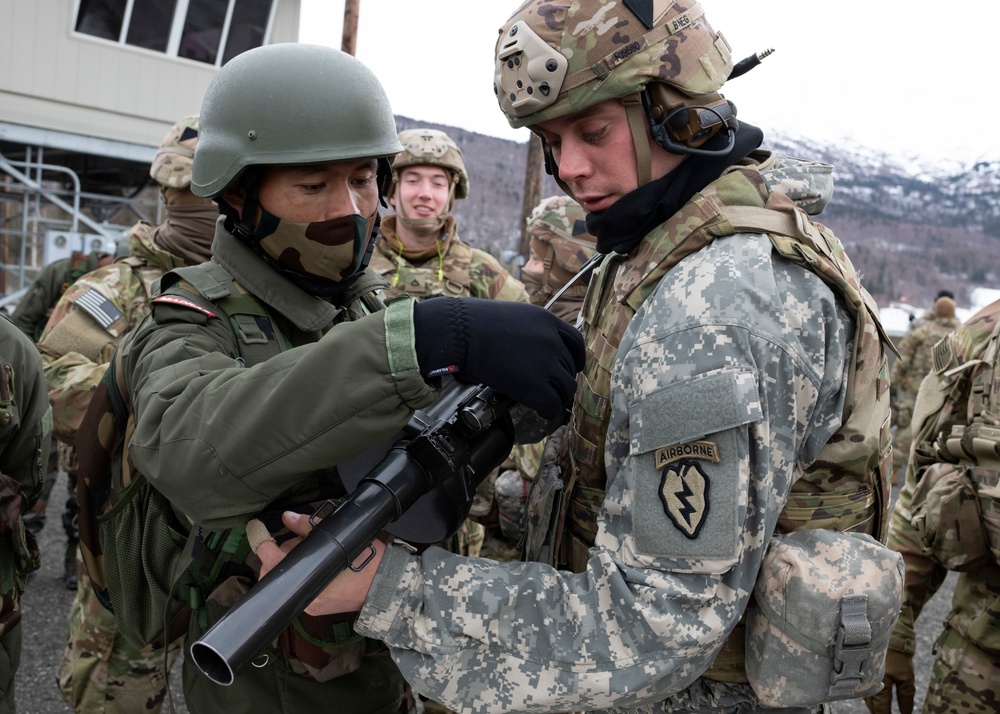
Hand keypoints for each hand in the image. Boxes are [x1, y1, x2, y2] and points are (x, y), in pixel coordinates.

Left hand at [252, 511, 384, 615]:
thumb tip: (288, 517)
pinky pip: (299, 587)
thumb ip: (308, 527)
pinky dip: (302, 573)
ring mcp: (309, 606)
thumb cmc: (365, 563)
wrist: (386, 586)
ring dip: (293, 563)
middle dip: (283, 553)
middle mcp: (303, 599)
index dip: (265, 547)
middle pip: (278, 572)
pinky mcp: (316, 608)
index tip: (263, 537)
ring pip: (288, 580)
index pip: (272, 563)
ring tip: (311, 549)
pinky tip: (315, 562)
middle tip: (299, 538)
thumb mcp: (336, 538)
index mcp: (305, 582)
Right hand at [413, 297, 585, 419]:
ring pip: (566, 388)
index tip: (576, 367)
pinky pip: (553, 404)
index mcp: (548, 321)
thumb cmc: (475, 325)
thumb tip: (531, 350)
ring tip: (548, 403)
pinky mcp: (535, 385)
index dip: (577, 358)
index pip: (576, 342)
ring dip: (558, 397)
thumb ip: (530, 332)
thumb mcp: (512, 318)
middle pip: (570, 368)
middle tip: (552, 389)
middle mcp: (552, 341)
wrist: (460, 332)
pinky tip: (543, 412)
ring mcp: (546, 363)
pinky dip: (550, 411)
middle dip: (562, 379)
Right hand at [864, 648, 914, 713]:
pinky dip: (870, 697)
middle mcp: (866, 684)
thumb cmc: (897, 656)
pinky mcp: (859, 673)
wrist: (884, 635)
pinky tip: (875, 699)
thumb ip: (906, 698)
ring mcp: (861, 678)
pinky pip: (863, 690)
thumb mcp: (906, 677)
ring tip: (882, 710)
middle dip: (879, 712)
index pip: (881, 709)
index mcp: (878, 686)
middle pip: (872, 706)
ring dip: (874, 706)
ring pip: (867, 699)